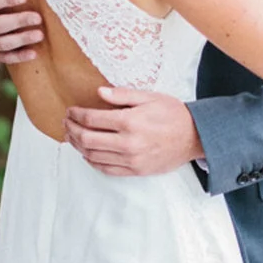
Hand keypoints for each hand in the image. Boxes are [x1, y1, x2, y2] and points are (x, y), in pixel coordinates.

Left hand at [65, 87, 204, 176]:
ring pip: (92, 155)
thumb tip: (99, 92)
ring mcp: (131, 159)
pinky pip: (105, 168)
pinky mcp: (135, 170)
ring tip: (73, 136)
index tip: (71, 110)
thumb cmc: (174, 114)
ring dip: (77, 145)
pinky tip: (87, 153)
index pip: (91, 119)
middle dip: (71, 129)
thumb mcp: (150, 97)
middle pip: (86, 138)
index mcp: (130, 121)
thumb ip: (123, 94)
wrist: (195, 137)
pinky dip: (91, 160)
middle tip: (67, 122)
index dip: (76, 114)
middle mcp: (127, 143)